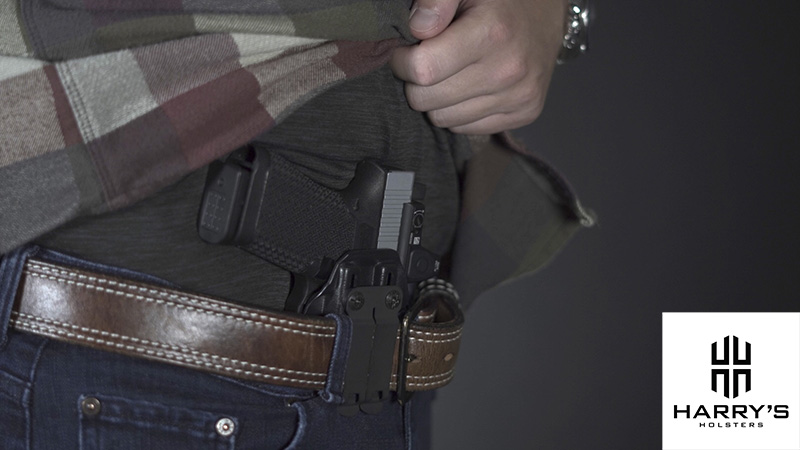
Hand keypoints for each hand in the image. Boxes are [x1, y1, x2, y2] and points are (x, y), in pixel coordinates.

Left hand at [390, 0, 565, 133]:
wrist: (545, 14)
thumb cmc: (496, 0)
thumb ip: (435, 0)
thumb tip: (417, 29)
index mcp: (491, 33)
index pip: (422, 69)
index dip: (402, 61)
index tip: (406, 50)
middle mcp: (509, 69)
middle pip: (427, 100)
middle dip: (416, 82)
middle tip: (427, 61)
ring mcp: (520, 96)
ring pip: (443, 120)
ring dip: (437, 100)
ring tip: (450, 73)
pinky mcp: (525, 113)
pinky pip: (466, 129)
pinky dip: (459, 111)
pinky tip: (469, 86)